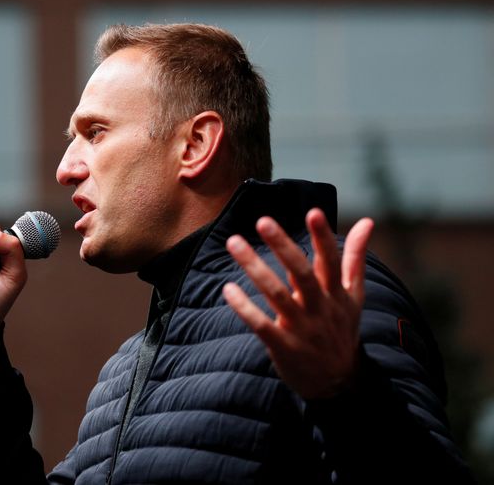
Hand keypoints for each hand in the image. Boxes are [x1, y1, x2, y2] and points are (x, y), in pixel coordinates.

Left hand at [221, 208, 373, 398]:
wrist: (339, 383)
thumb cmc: (342, 330)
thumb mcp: (354, 296)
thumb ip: (354, 258)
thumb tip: (368, 221)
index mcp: (336, 294)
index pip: (331, 261)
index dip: (323, 237)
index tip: (314, 212)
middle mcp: (320, 308)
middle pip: (302, 273)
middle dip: (283, 246)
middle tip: (262, 221)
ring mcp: (302, 328)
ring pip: (278, 295)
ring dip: (255, 268)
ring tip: (234, 242)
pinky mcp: (284, 347)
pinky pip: (262, 326)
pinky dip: (245, 308)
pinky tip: (227, 289)